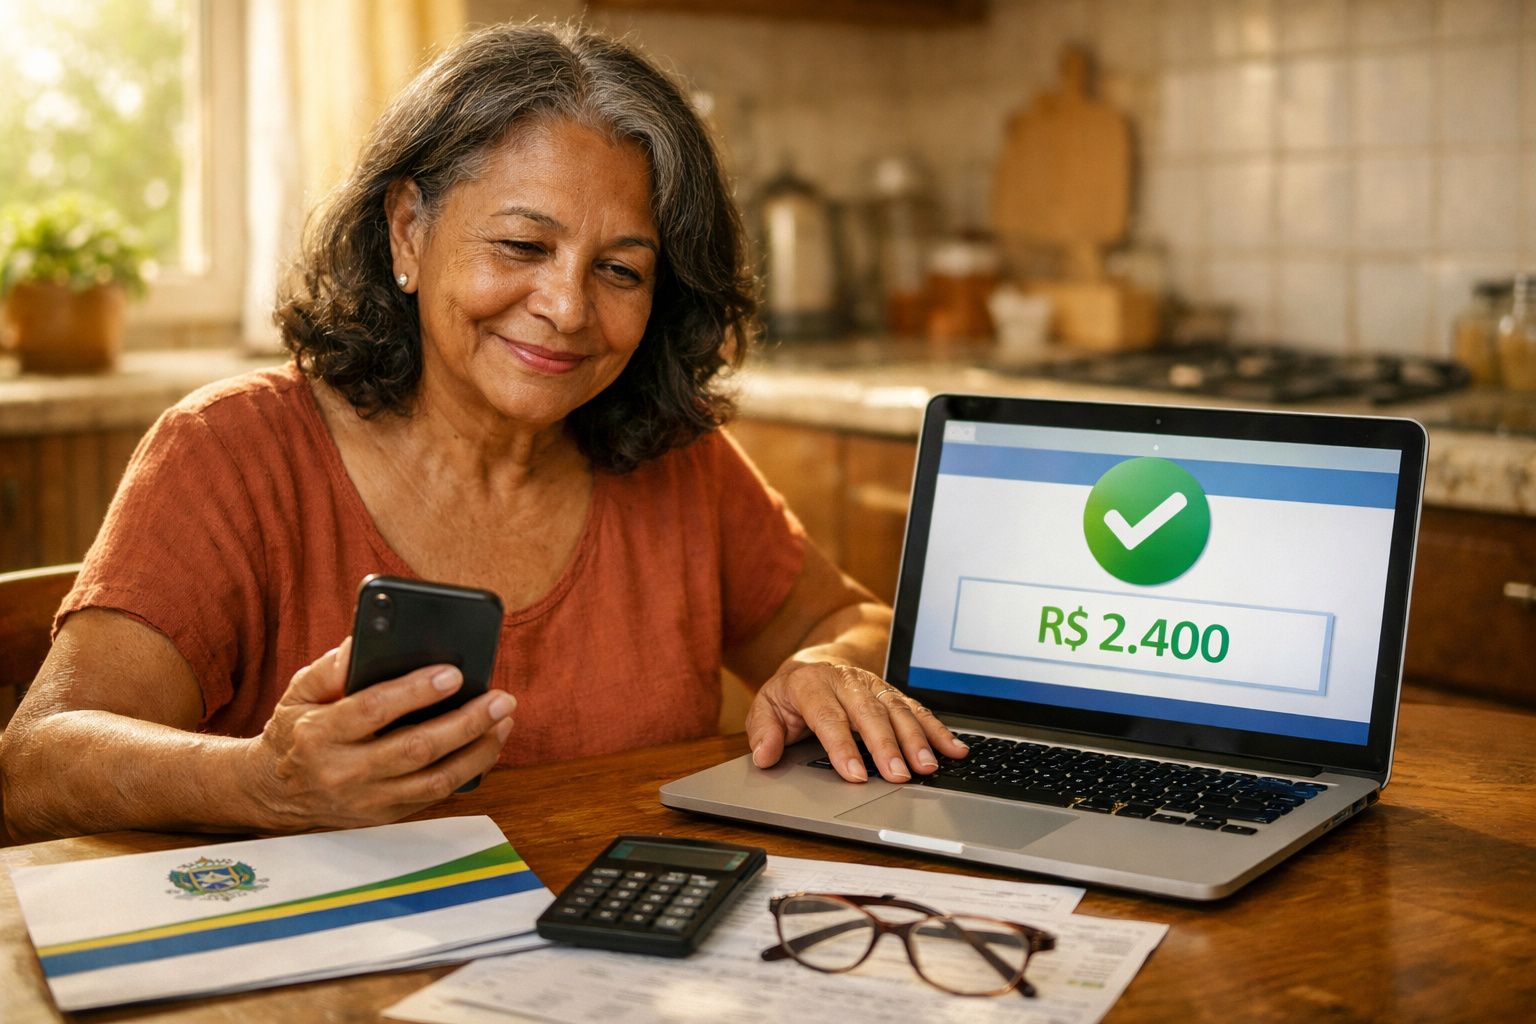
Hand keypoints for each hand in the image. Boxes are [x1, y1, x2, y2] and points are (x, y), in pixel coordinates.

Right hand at [244, 638, 514, 830]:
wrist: (275, 791)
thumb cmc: (297, 728)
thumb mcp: (299, 691)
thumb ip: (330, 668)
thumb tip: (358, 644)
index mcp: (319, 734)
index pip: (373, 710)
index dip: (416, 692)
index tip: (454, 673)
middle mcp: (343, 772)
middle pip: (415, 749)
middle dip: (466, 723)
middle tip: (501, 698)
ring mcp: (366, 800)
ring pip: (434, 781)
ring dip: (478, 751)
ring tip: (504, 722)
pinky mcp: (383, 815)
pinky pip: (434, 796)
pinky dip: (468, 771)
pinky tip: (488, 744)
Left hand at [745, 659, 968, 783]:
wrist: (813, 662)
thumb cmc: (790, 694)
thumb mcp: (766, 707)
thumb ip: (763, 731)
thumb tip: (764, 755)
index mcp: (812, 683)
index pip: (829, 717)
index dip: (842, 747)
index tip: (854, 775)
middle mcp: (846, 680)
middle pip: (869, 713)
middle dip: (886, 746)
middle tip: (899, 776)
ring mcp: (873, 684)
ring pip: (898, 710)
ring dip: (916, 739)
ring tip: (928, 767)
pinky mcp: (892, 692)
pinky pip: (917, 709)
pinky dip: (937, 730)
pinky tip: (954, 749)